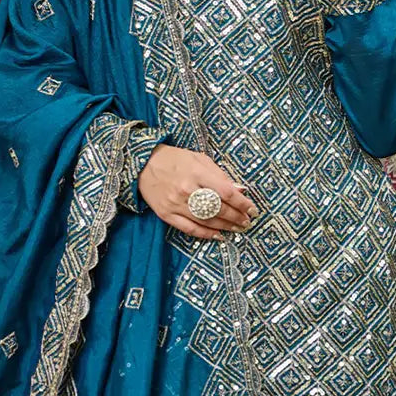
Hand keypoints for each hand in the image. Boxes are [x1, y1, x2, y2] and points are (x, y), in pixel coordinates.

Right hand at [138, 144, 257, 239]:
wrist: (142, 164)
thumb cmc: (174, 159)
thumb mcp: (199, 159)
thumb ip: (220, 175)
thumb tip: (240, 189)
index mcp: (196, 172)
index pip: (226, 192)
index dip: (242, 203)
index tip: (253, 209)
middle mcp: (187, 190)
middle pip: (218, 209)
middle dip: (237, 217)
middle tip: (247, 222)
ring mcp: (176, 204)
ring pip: (206, 221)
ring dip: (226, 227)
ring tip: (237, 229)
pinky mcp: (167, 215)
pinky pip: (190, 229)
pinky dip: (206, 234)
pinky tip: (218, 235)